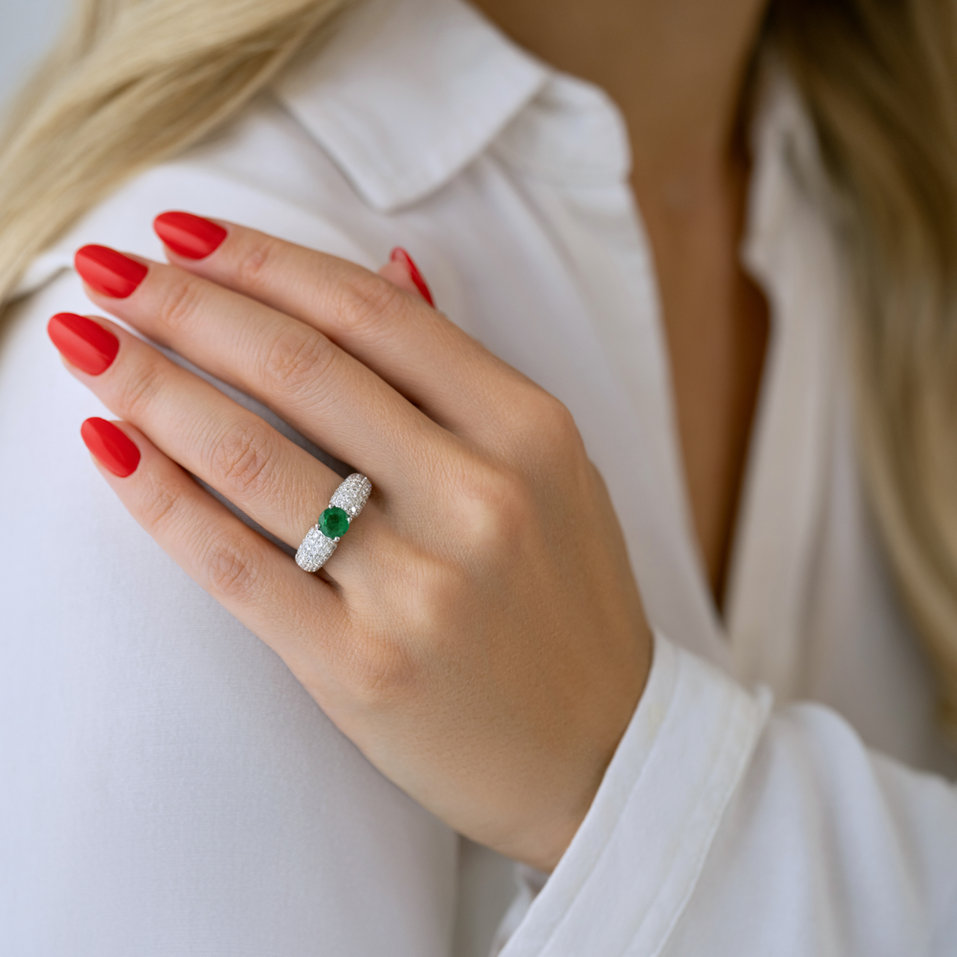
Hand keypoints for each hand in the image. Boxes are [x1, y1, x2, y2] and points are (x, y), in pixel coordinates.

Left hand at [47, 213, 652, 872]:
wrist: (602, 750)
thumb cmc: (572, 603)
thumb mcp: (554, 472)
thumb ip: (465, 372)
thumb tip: (390, 267)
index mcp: (529, 432)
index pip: (372, 315)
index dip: (265, 259)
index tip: (184, 233)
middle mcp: (479, 496)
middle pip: (301, 368)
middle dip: (187, 304)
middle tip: (110, 270)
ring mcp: (420, 587)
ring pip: (254, 458)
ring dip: (150, 386)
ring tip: (86, 340)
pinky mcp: (361, 668)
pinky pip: (236, 566)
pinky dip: (161, 500)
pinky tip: (110, 447)